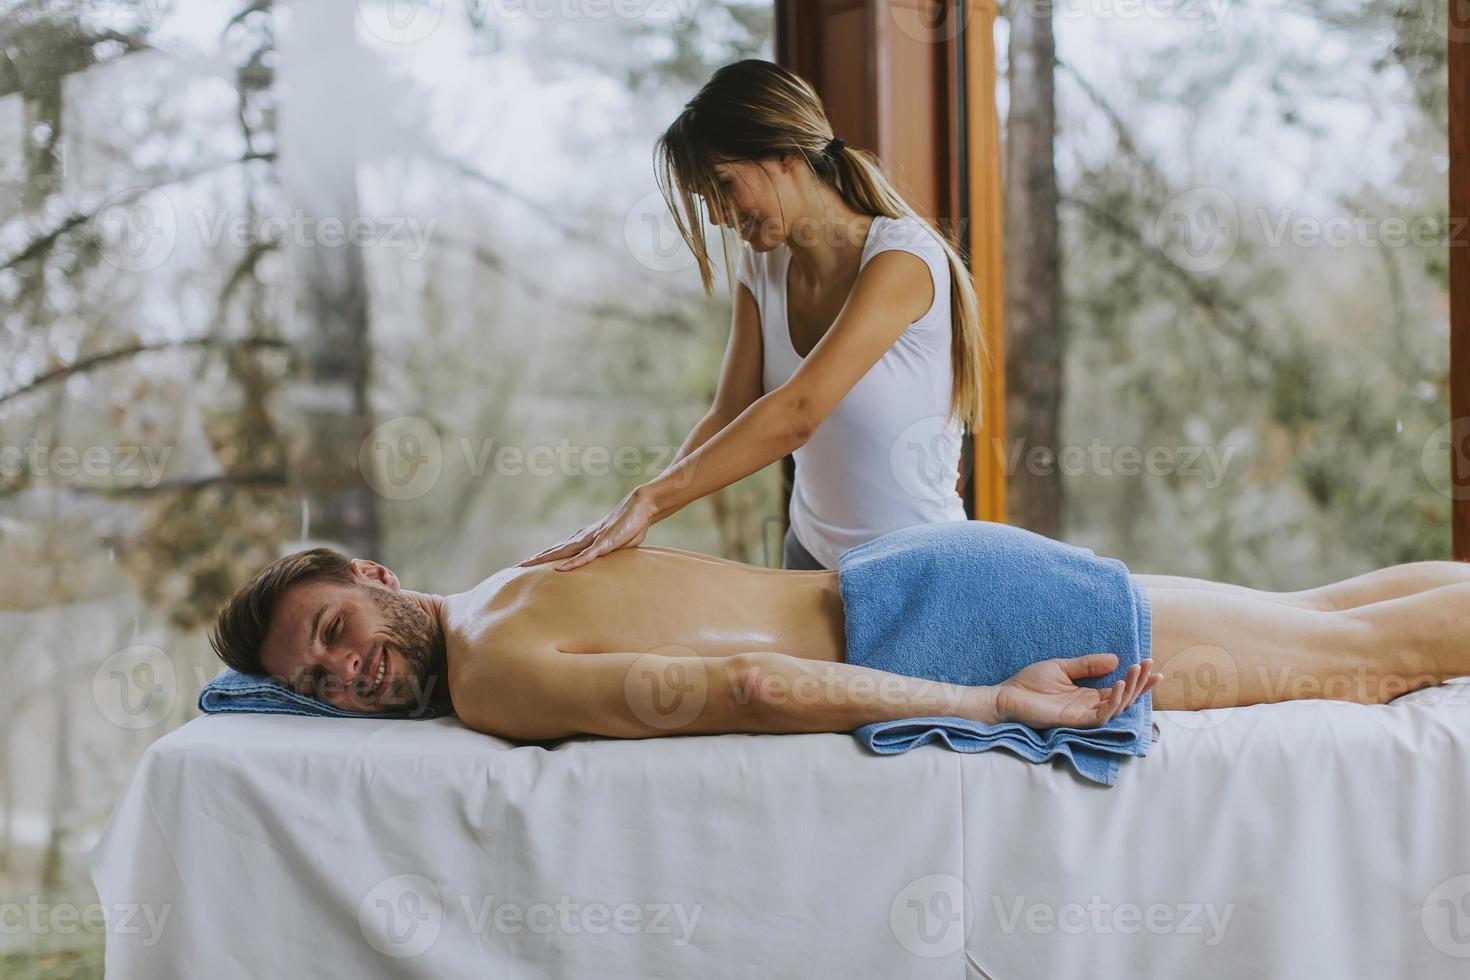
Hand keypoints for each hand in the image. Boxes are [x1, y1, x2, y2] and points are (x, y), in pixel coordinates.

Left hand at [516, 487, 660, 570]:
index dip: (543, 557)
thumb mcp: (616, 546)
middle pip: (554, 550)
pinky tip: (559, 570)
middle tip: (516, 567)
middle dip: (536, 559)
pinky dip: (572, 563)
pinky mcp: (603, 543)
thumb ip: (606, 556)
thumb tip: (603, 568)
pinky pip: (585, 556)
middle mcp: (583, 538)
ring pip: (563, 552)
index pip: (559, 550)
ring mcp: (592, 540)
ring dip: (545, 559)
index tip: (529, 565)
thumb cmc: (630, 526)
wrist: (641, 507)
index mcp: (584, 539)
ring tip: (528, 566)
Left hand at [995, 654, 1159, 728]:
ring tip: (1136, 671)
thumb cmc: (1029, 683)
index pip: (1119, 689)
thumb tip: (1115, 659)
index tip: (1151, 665)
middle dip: (1140, 684)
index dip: (1137, 680)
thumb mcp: (1062, 667)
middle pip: (1123, 699)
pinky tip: (1118, 684)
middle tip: (1151, 667)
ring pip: (1116, 708)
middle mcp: (1089, 707)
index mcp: (1087, 695)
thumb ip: (1087, 665)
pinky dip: (1112, 702)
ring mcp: (1083, 715)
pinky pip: (1100, 715)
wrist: (1006, 695)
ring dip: (1129, 691)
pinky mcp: (1074, 721)